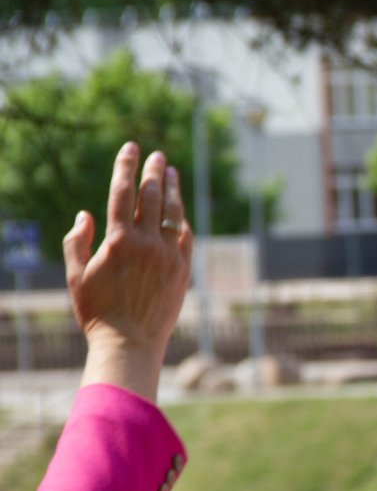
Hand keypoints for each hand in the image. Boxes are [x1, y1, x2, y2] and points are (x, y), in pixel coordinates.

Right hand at [65, 143, 193, 401]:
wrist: (130, 343)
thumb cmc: (97, 312)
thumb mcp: (76, 276)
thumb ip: (77, 242)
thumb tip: (86, 213)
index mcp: (119, 240)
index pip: (123, 192)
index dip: (127, 166)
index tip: (132, 147)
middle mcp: (147, 243)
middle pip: (153, 196)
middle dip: (154, 171)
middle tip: (157, 155)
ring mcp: (169, 255)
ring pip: (174, 213)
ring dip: (172, 190)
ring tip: (172, 173)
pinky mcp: (184, 269)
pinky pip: (185, 237)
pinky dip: (181, 220)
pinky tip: (179, 211)